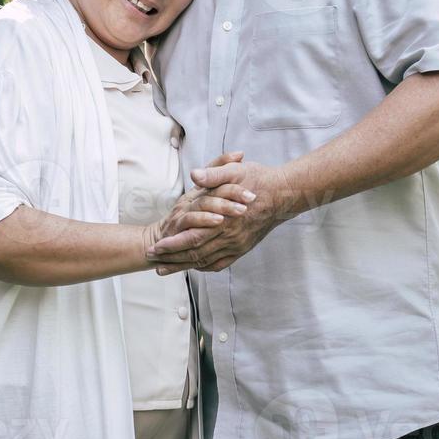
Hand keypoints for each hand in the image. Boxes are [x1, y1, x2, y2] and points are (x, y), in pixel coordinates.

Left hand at [146, 159, 279, 273]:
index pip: (193, 236)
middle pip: (196, 253)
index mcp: (224, 218)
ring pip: (206, 260)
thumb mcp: (235, 170)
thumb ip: (213, 174)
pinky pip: (222, 263)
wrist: (285, 194)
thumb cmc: (258, 179)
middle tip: (154, 262)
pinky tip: (195, 267)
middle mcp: (230, 236)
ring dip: (185, 265)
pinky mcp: (243, 247)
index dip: (173, 244)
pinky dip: (206, 267)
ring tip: (167, 268)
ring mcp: (237, 244)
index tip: (156, 246)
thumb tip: (194, 175)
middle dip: (173, 259)